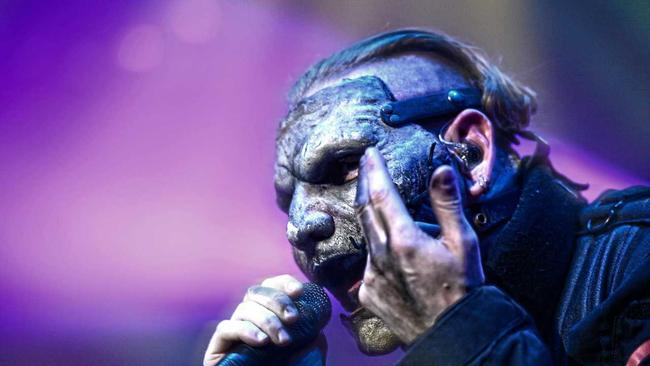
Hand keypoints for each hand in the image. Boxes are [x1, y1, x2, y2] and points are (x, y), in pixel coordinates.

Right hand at [203, 274, 325, 365]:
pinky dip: (245, 330)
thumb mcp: (308, 350)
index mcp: (268, 314)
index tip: (298, 291)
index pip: (270, 286)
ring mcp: (233, 332)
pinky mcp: (218, 347)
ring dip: (267, 321)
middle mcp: (249, 319)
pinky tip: (261, 341)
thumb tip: (314, 314)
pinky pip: (226, 328)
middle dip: (277, 301)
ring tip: (283, 341)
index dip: (283, 283)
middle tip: (293, 318)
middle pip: (255, 293)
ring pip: (243, 309)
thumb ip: (310, 331)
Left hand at [355, 147, 484, 344]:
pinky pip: (369, 264)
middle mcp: (381, 256)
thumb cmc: (463, 288)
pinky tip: (396, 257)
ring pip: (367, 237)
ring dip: (374, 219)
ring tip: (387, 209)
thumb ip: (448, 205)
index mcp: (404, 240)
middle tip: (367, 165)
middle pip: (366, 210)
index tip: (369, 153)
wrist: (452, 335)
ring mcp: (371, 276)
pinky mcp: (368, 293)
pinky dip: (379, 252)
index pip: (382, 195)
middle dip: (365, 184)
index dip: (375, 171)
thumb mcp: (464, 244)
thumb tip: (441, 171)